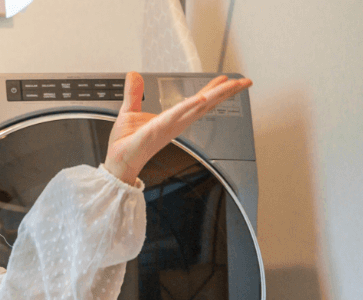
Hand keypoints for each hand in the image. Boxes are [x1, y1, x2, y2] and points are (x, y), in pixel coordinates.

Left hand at [103, 72, 251, 185]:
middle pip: (206, 104)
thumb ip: (134, 93)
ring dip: (215, 96)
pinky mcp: (157, 130)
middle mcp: (175, 123)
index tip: (227, 80)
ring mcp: (169, 126)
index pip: (197, 101)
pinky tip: (200, 99)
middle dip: (226, 92)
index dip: (213, 90)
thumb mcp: (129, 111)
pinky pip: (174, 116)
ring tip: (232, 85)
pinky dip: (187, 108)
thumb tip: (134, 75)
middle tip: (244, 81)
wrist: (117, 161)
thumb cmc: (125, 142)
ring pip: (197, 108)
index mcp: (172, 118)